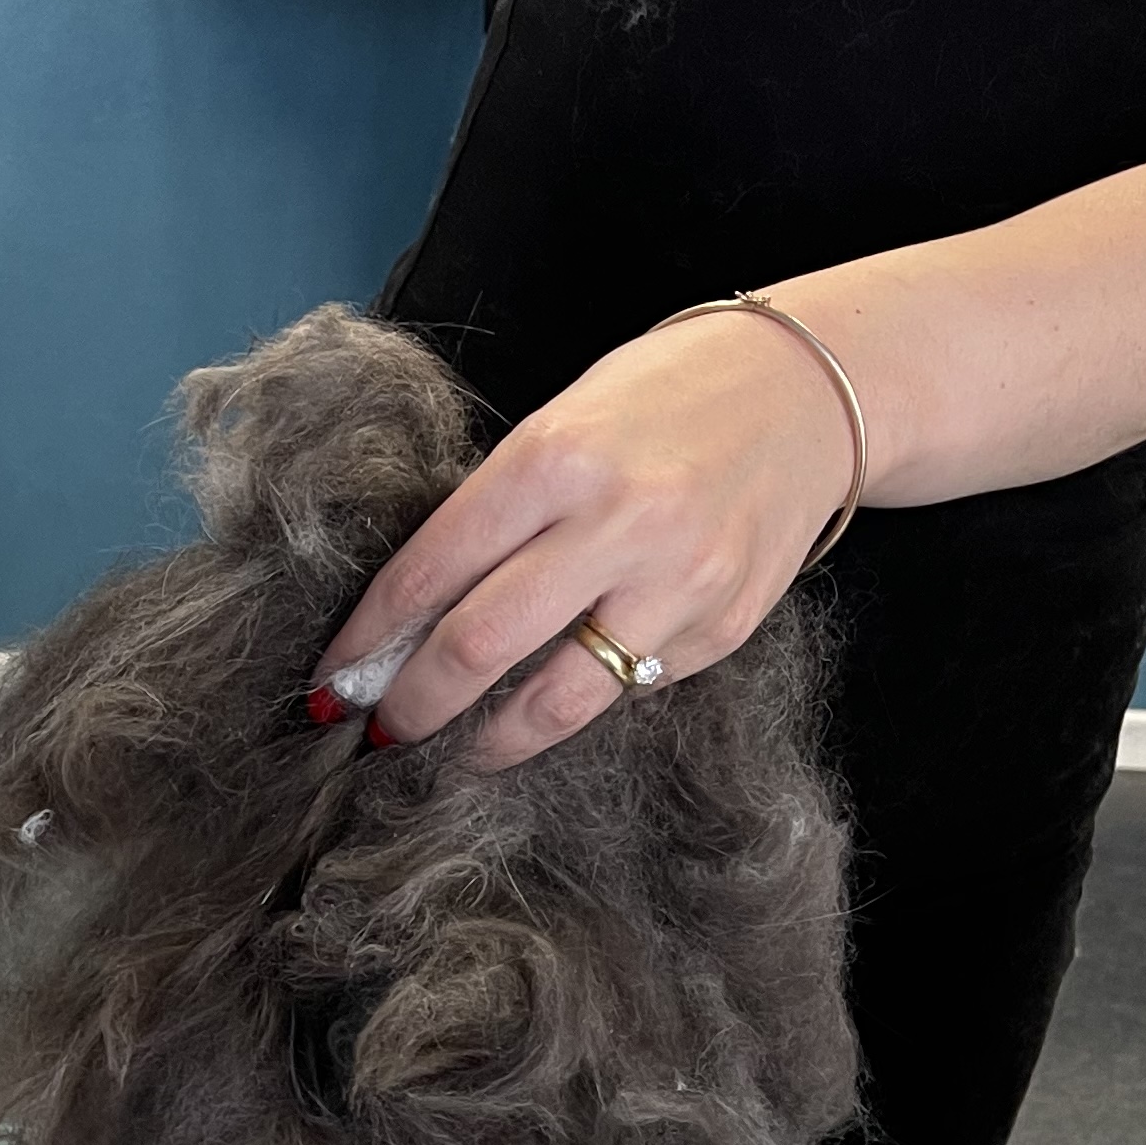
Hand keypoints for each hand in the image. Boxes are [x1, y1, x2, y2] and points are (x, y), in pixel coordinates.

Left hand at [317, 305, 862, 764]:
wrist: (812, 392)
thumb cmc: (667, 397)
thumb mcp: (566, 420)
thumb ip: (499, 509)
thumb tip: (415, 612)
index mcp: (557, 457)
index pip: (431, 570)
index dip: (370, 637)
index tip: (333, 677)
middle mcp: (618, 524)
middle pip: (478, 645)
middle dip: (410, 702)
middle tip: (373, 730)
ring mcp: (677, 584)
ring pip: (554, 700)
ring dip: (485, 741)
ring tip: (450, 752)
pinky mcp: (720, 629)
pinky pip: (626, 689)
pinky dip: (576, 704)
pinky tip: (546, 705)